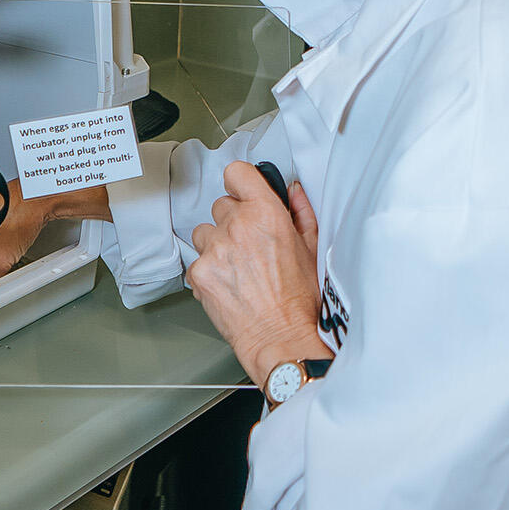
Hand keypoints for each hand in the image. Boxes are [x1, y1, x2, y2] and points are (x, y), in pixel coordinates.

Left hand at [186, 162, 329, 383]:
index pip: (237, 173)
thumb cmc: (298, 300)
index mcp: (266, 214)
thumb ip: (300, 211)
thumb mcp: (311, 249)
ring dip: (216, 244)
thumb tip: (291, 190)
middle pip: (221, 205)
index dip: (241, 183)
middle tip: (249, 245)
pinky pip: (197, 261)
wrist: (279, 336)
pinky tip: (229, 284)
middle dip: (233, 220)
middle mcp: (237, 226)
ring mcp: (214, 249)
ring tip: (238, 268)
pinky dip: (209, 271)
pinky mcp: (199, 272)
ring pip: (204, 232)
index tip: (243, 192)